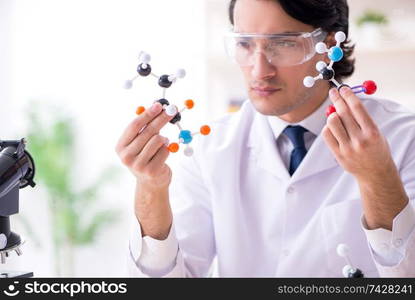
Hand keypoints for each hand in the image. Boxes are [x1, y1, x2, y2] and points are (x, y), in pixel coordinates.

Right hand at [115, 102, 173, 188]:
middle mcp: (126, 156)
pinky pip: (165, 150)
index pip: (134, 125)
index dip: (148, 114)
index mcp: (120, 147)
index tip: (159, 105)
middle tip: (172, 110)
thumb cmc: (145, 157)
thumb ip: (144, 128)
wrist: (151, 182)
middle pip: (148, 131)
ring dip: (164, 138)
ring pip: (158, 140)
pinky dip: (167, 148)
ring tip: (163, 141)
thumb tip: (157, 107)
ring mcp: (138, 165)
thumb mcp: (139, 143)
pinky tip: (163, 153)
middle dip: (161, 118)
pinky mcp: (151, 171)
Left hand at [322, 86, 407, 229]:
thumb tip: (345, 102)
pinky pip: (327, 135)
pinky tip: (332, 127)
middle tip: (333, 92)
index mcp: (372, 132)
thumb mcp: (375, 132)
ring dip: (332, 114)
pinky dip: (328, 127)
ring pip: (332, 122)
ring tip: (335, 114)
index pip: (357, 108)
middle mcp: (360, 140)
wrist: (376, 173)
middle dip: (337, 99)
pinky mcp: (338, 154)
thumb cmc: (376, 150)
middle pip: (343, 113)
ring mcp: (347, 148)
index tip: (342, 88)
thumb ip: (361, 119)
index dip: (348, 95)